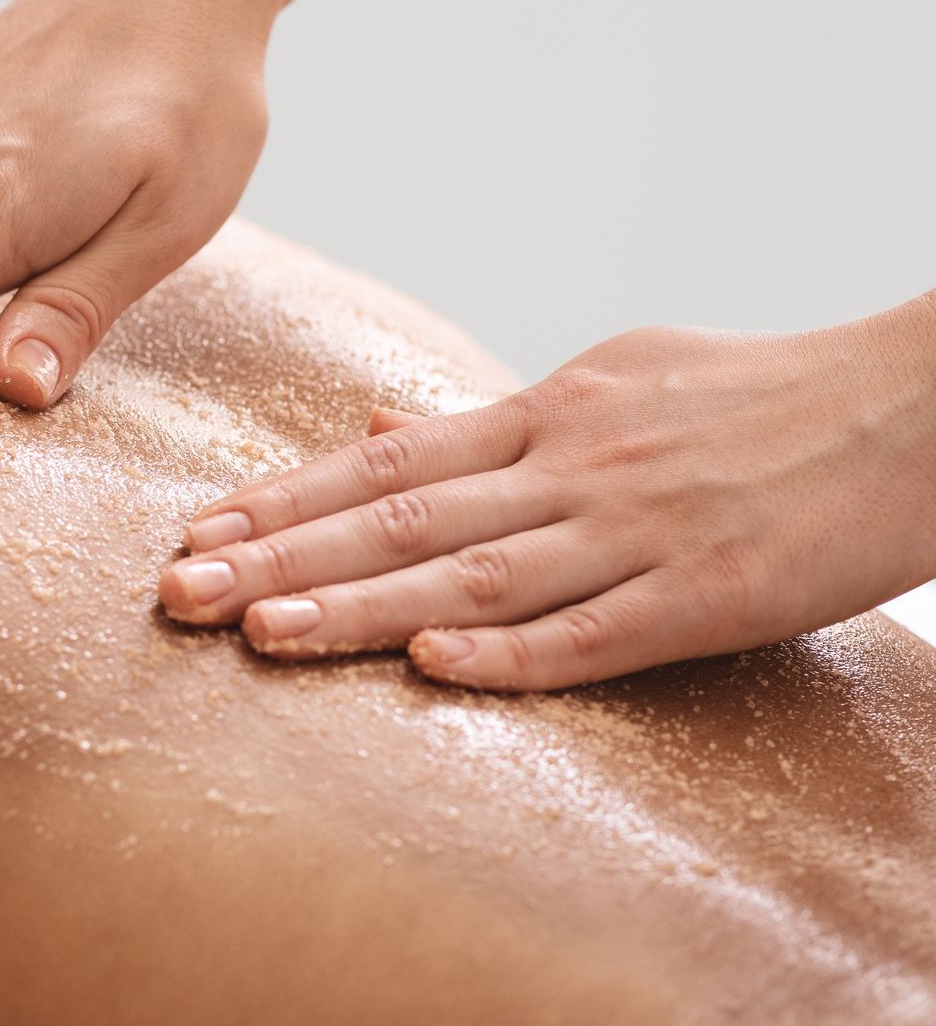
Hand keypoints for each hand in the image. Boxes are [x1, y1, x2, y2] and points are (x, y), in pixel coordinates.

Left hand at [158, 298, 935, 690]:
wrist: (912, 404)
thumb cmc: (752, 392)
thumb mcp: (610, 378)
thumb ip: (489, 416)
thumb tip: (376, 433)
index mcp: (546, 414)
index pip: (385, 462)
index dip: (284, 499)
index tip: (199, 529)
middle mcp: (571, 468)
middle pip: (400, 518)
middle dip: (281, 557)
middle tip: (181, 591)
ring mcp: (636, 532)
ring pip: (472, 575)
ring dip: (358, 607)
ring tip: (260, 633)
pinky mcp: (708, 596)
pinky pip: (594, 633)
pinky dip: (511, 652)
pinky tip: (430, 666)